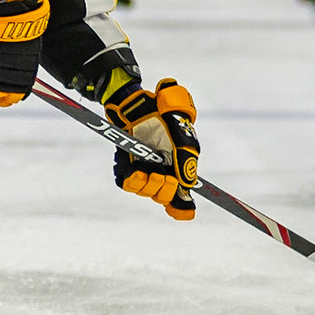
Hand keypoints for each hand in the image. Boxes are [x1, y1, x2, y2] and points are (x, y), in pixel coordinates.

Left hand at [104, 78, 199, 219]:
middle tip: (164, 176)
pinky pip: (127, 183)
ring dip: (148, 186)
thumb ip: (186, 157)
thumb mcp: (180, 132)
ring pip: (146, 193)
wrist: (137, 102)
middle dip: (165, 191)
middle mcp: (162, 171)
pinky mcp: (126, 165)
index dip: (184, 208)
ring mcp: (144, 169)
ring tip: (148, 171)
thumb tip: (187, 185)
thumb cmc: (162, 114)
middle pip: (164, 197)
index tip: (185, 211)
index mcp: (179, 166)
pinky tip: (135, 170)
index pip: (183, 197)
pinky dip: (132, 180)